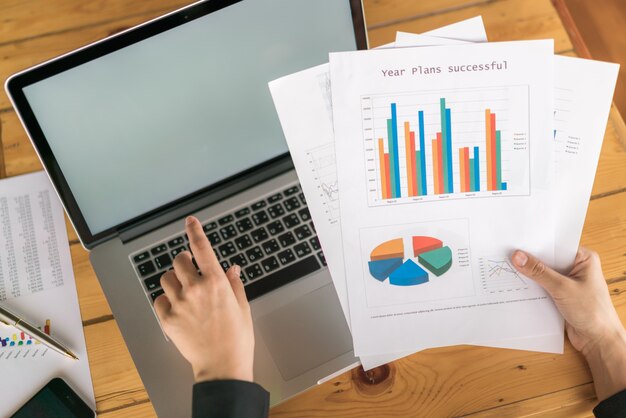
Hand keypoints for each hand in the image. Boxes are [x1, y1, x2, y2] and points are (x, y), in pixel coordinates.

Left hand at [153, 216, 254, 382]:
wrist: (222, 366)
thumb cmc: (236, 339)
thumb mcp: (242, 307)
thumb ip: (234, 283)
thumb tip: (231, 268)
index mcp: (217, 283)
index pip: (202, 248)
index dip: (194, 231)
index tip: (190, 222)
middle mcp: (196, 289)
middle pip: (178, 260)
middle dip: (183, 261)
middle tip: (190, 270)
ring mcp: (179, 304)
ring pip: (166, 278)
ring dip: (174, 280)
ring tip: (185, 293)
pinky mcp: (167, 319)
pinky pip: (160, 299)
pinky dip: (167, 300)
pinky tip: (179, 309)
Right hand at [511, 247, 625, 400]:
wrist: (598, 340)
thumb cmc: (592, 312)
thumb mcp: (563, 288)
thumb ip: (539, 272)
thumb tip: (518, 256)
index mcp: (583, 258)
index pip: (555, 246)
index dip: (536, 244)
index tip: (516, 243)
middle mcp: (576, 267)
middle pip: (548, 259)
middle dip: (530, 260)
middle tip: (507, 255)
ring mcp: (568, 281)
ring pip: (543, 273)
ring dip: (529, 274)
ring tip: (508, 269)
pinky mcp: (560, 294)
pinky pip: (542, 286)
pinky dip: (532, 286)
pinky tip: (517, 285)